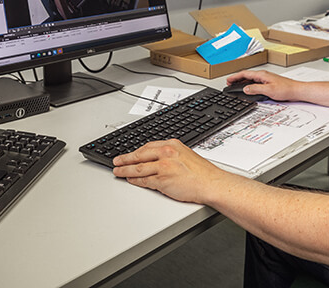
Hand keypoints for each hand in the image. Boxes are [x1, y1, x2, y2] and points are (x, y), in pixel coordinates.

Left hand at [112, 139, 230, 203]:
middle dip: (125, 159)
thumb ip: (171, 155)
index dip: (136, 151)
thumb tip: (157, 159)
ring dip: (125, 170)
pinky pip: (144, 180)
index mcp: (172, 145)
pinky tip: (130, 180)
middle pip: (140, 155)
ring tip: (118, 171)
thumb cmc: (202, 173)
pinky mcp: (163, 180)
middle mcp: (166, 153)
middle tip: (116, 161)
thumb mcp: (186, 155)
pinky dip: (135, 180)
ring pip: (139, 168)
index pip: (148, 146)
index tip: (129, 154)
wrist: (212, 184)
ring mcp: (164, 167)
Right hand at [226, 70, 300, 101]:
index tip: (228, 80)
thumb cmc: (286, 89)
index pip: (245, 74)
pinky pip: (255, 82)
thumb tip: (245, 88)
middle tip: (229, 83)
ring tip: (236, 86)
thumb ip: (255, 89)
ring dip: (242, 82)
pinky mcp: (268, 83)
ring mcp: (266, 79)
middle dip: (237, 79)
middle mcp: (263, 75)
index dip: (235, 77)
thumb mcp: (268, 90)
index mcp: (262, 75)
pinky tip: (248, 89)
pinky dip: (249, 84)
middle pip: (246, 75)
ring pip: (251, 79)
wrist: (296, 90)